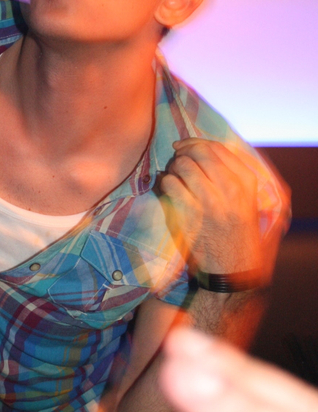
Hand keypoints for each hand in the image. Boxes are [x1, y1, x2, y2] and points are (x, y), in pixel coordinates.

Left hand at [160, 138, 262, 275]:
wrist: (233, 269)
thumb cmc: (238, 234)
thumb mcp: (247, 202)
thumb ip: (233, 176)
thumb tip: (206, 150)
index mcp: (246, 183)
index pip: (219, 148)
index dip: (197, 142)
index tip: (186, 146)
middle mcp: (230, 189)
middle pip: (200, 152)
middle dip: (184, 152)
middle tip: (177, 159)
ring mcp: (210, 201)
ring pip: (183, 165)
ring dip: (174, 168)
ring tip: (174, 177)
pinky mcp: (190, 215)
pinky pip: (170, 184)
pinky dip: (164, 183)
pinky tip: (166, 189)